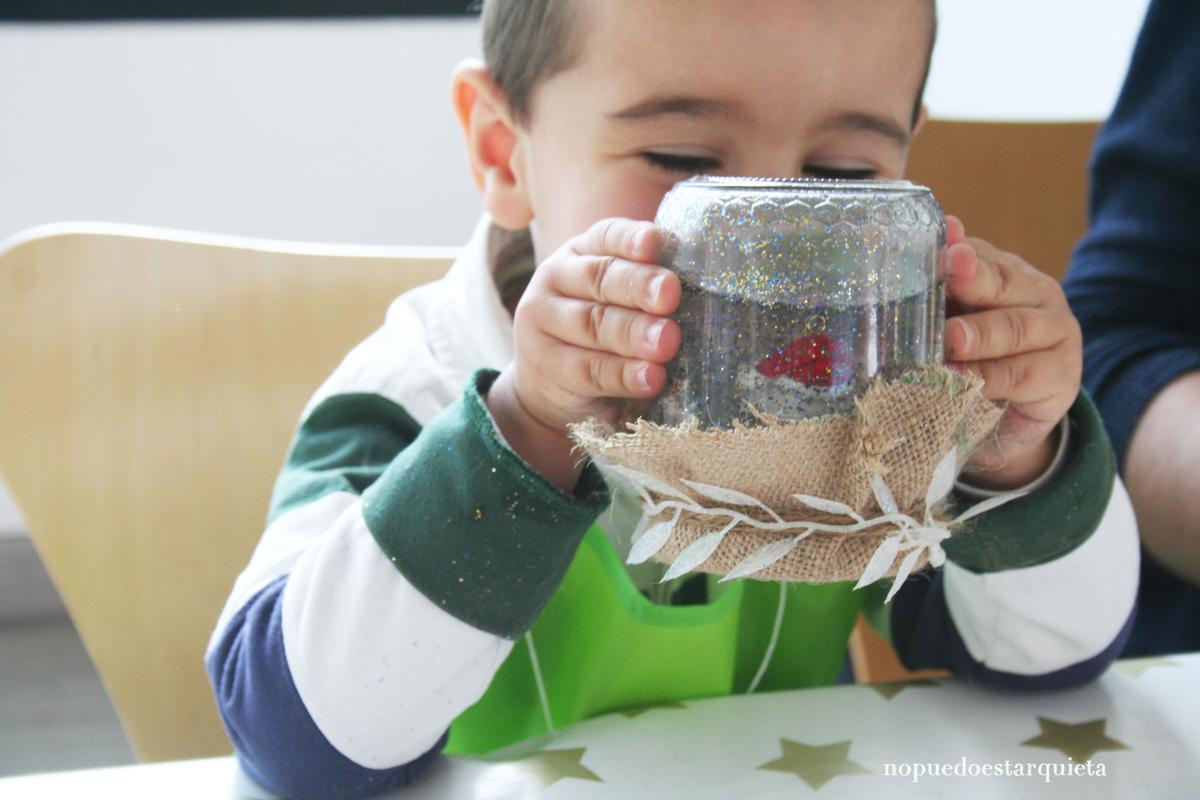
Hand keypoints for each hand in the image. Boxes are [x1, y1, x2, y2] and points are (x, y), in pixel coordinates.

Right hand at [486, 218, 680, 490]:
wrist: (548, 383)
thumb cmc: (601, 331)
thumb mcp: (617, 300)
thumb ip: (649, 290)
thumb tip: (707, 291)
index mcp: (581, 251)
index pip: (606, 236)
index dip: (630, 239)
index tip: (655, 243)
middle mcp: (557, 277)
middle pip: (599, 278)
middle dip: (638, 286)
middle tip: (671, 295)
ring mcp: (544, 320)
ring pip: (592, 324)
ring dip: (633, 334)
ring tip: (668, 342)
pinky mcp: (545, 364)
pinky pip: (589, 369)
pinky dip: (624, 374)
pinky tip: (651, 378)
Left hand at [942, 216, 1081, 489]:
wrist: (1017, 412)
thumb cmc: (978, 358)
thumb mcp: (956, 325)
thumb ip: (936, 302)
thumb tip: (899, 285)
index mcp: (1005, 272)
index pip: (981, 255)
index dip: (960, 250)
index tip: (944, 247)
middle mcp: (1035, 293)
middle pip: (1004, 282)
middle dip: (975, 278)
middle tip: (950, 274)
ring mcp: (1055, 332)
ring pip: (1016, 328)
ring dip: (982, 333)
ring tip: (953, 338)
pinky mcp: (1060, 375)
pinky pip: (1021, 375)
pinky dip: (989, 378)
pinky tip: (962, 378)